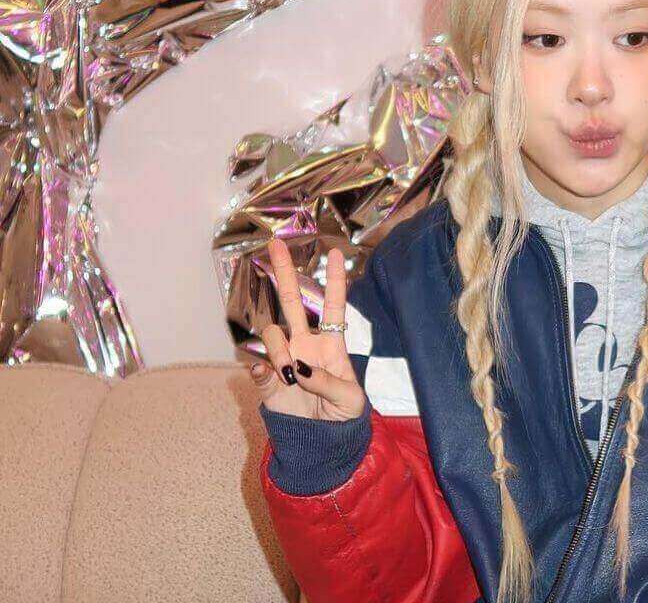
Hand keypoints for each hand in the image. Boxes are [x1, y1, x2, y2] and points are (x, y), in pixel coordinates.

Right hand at [248, 238, 366, 420]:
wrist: (320, 445)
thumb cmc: (342, 418)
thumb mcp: (351, 401)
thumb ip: (329, 382)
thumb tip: (301, 368)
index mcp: (332, 345)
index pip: (333, 306)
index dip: (335, 281)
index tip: (337, 253)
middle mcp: (305, 344)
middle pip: (293, 301)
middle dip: (285, 272)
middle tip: (276, 244)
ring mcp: (284, 359)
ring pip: (272, 334)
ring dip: (278, 351)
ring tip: (290, 375)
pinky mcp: (265, 380)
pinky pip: (255, 365)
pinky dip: (260, 368)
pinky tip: (270, 376)